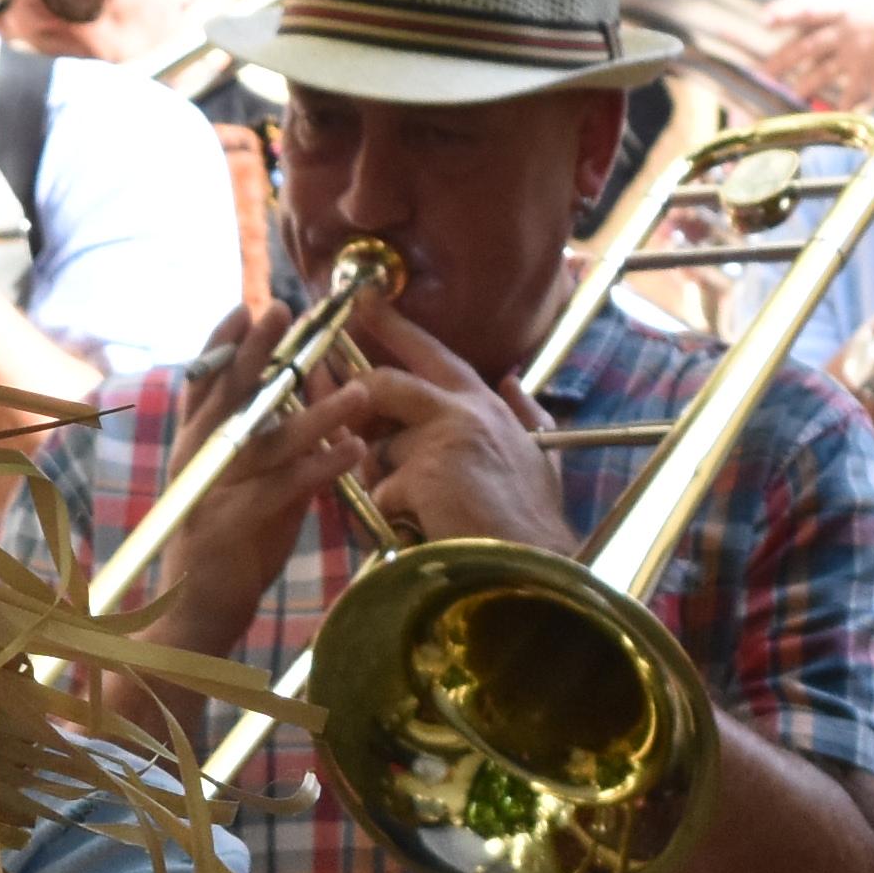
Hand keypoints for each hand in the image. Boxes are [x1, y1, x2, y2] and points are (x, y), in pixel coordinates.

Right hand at [139, 293, 358, 648]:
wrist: (197, 616)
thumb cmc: (231, 550)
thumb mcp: (252, 490)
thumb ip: (273, 452)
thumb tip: (309, 413)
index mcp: (198, 450)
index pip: (206, 386)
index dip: (223, 345)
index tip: (248, 306)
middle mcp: (199, 463)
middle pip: (228, 397)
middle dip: (257, 352)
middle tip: (282, 310)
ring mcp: (212, 492)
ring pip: (265, 440)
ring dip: (315, 411)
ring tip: (358, 387)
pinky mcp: (231, 525)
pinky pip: (282, 486)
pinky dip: (318, 465)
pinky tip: (351, 449)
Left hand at [317, 301, 576, 559]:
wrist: (536, 572)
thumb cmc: (533, 526)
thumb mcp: (540, 457)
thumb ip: (524, 414)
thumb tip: (515, 382)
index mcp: (488, 405)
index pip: (434, 354)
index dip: (396, 327)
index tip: (364, 300)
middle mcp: (466, 409)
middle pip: (385, 385)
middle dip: (354, 400)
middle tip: (334, 407)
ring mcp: (445, 437)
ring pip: (376, 449)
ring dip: (384, 485)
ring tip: (415, 514)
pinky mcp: (425, 473)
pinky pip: (379, 493)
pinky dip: (391, 520)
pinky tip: (419, 535)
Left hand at [753, 0, 873, 114]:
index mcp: (852, 7)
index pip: (811, 9)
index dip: (785, 12)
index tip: (762, 18)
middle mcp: (849, 34)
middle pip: (808, 48)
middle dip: (782, 60)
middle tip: (762, 71)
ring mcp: (859, 59)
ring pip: (822, 74)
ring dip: (803, 86)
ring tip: (789, 95)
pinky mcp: (872, 79)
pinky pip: (850, 95)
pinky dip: (840, 106)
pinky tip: (829, 116)